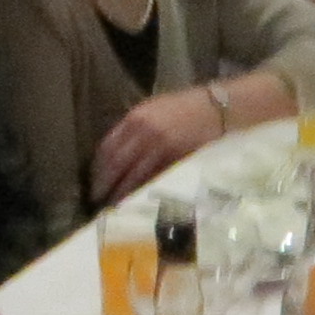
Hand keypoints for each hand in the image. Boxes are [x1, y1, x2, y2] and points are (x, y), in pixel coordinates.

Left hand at [94, 86, 228, 204]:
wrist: (219, 108)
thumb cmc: (186, 108)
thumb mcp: (154, 110)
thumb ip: (134, 128)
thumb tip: (116, 154)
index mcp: (136, 118)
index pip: (107, 147)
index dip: (98, 168)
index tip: (95, 181)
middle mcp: (145, 132)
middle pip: (116, 164)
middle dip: (104, 184)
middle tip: (98, 200)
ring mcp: (161, 148)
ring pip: (133, 176)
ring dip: (122, 193)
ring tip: (115, 206)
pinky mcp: (178, 161)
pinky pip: (155, 180)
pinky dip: (144, 191)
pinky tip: (139, 200)